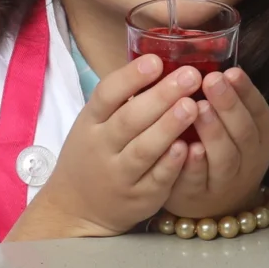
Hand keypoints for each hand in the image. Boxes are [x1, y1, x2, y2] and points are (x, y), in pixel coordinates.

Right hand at [6, 54, 200, 240]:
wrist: (76, 209)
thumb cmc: (95, 153)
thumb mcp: (96, 124)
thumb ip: (123, 98)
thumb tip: (163, 58)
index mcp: (91, 122)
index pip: (106, 95)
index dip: (130, 77)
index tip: (156, 60)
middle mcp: (101, 148)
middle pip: (129, 120)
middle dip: (160, 97)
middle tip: (190, 76)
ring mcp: (119, 175)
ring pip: (144, 150)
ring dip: (168, 128)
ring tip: (193, 106)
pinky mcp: (138, 197)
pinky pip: (156, 179)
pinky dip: (171, 164)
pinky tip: (189, 148)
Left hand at [160, 67, 268, 218]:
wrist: (214, 207)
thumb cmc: (220, 153)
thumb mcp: (235, 129)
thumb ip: (227, 102)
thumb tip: (209, 61)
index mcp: (262, 137)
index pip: (259, 111)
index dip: (246, 91)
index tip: (231, 71)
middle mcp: (250, 159)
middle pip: (243, 132)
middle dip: (229, 104)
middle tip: (211, 80)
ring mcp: (227, 181)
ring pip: (225, 157)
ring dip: (213, 131)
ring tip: (197, 108)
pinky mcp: (201, 197)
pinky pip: (199, 181)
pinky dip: (193, 165)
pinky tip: (185, 147)